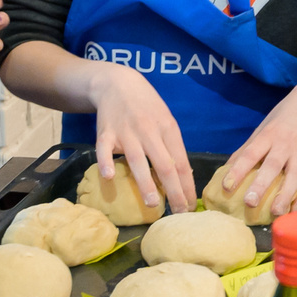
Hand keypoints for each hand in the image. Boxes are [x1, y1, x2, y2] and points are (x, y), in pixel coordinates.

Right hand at [85, 64, 196, 213]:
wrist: (118, 83)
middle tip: (179, 212)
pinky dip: (106, 162)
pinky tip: (108, 177)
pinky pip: (105, 149)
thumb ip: (172, 146)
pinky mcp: (105, 132)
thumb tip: (182, 176)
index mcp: (168, 129)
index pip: (181, 162)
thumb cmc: (147, 106)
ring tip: (154, 203)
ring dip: (146, 183)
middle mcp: (149, 132)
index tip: (192, 206)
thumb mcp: (166, 121)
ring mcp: (126, 132)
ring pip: (137, 160)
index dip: (187, 185)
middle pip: (164, 164)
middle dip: (174, 190)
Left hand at [219, 73, 296, 216]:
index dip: (238, 170)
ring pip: (294, 177)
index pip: (251, 153)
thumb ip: (248, 147)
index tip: (226, 186)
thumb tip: (227, 169)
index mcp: (269, 134)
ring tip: (275, 212)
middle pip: (273, 166)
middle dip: (261, 184)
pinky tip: (295, 211)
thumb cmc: (286, 115)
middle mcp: (286, 145)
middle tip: (250, 202)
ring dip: (285, 196)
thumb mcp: (264, 126)